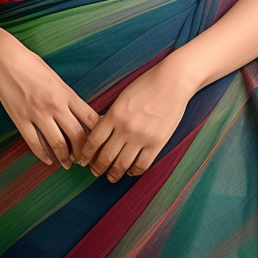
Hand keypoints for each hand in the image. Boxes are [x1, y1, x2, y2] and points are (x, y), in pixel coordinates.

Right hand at [0, 37, 99, 168]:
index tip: (99, 143)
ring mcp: (37, 114)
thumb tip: (81, 115)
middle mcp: (55, 105)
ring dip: (65, 157)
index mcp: (67, 94)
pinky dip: (43, 155)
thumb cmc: (34, 67)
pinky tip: (48, 161)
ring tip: (69, 164)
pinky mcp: (21, 120)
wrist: (7, 61)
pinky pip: (34, 144)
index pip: (90, 118)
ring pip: (57, 143)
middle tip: (85, 160)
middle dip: (83, 152)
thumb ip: (69, 98)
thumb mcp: (58, 80)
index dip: (96, 134)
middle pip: (76, 135)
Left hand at [77, 59, 196, 182]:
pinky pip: (142, 165)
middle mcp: (126, 128)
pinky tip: (131, 171)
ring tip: (111, 176)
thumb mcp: (122, 97)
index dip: (86, 154)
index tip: (83, 160)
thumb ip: (111, 115)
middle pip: (105, 157)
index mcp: (114, 114)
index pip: (93, 141)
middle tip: (95, 172)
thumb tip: (99, 134)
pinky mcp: (157, 143)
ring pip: (122, 165)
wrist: (173, 81)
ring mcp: (142, 136)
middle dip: (97, 168)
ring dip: (113, 174)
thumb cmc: (147, 85)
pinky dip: (134, 171)